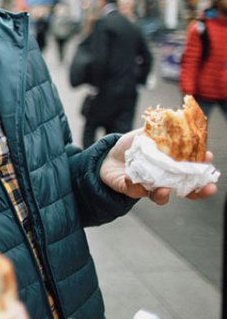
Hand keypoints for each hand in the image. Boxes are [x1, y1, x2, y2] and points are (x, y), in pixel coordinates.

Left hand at [100, 129, 217, 204]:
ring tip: (164, 189)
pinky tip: (130, 177)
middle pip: (185, 190)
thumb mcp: (146, 135)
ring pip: (159, 196)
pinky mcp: (129, 189)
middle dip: (198, 191)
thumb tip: (174, 122)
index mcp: (171, 168)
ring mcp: (147, 186)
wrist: (108, 156)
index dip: (203, 170)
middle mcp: (163, 180)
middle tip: (208, 188)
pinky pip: (133, 191)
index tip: (209, 159)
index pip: (193, 173)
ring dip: (163, 194)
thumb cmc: (132, 147)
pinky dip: (133, 185)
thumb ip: (160, 131)